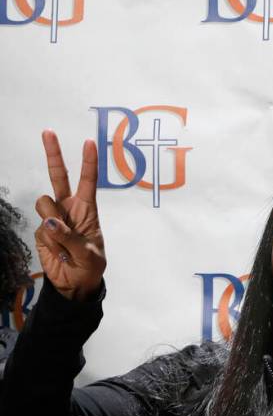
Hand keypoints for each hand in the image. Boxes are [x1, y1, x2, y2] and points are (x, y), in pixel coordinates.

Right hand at [33, 130, 105, 300]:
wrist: (75, 283)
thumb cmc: (90, 265)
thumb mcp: (88, 253)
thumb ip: (70, 237)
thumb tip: (50, 221)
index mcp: (87, 209)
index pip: (88, 181)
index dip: (89, 162)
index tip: (89, 142)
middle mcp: (69, 208)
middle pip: (59, 176)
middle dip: (53, 154)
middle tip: (48, 132)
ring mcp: (53, 218)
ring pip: (44, 203)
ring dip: (53, 221)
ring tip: (64, 242)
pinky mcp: (40, 231)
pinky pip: (40, 228)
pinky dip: (48, 240)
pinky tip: (57, 251)